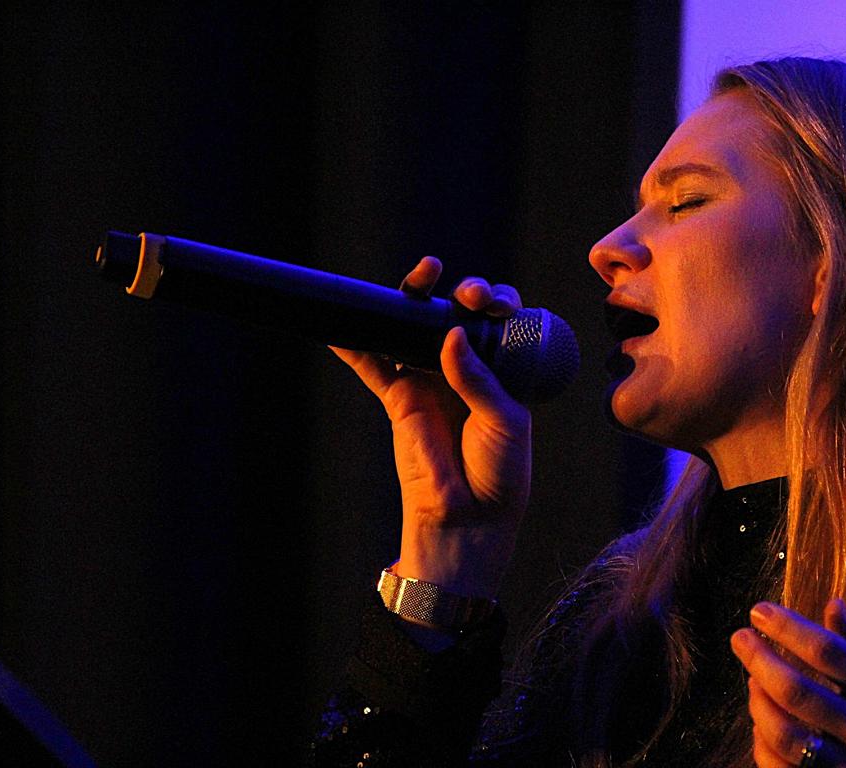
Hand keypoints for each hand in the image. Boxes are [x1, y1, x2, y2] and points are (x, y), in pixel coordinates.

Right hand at [331, 257, 530, 598]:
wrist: (468, 518)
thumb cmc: (499, 472)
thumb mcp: (503, 420)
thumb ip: (477, 378)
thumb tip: (450, 332)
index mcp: (501, 368)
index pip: (497, 322)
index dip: (496, 302)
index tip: (496, 305)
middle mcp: (465, 367)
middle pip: (455, 314)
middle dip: (462, 291)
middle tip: (467, 293)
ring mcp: (429, 379)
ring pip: (415, 328)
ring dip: (413, 299)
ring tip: (421, 277)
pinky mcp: (399, 398)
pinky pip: (373, 365)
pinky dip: (355, 344)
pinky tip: (342, 324)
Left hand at [730, 599, 845, 767]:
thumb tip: (832, 604)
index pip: (829, 652)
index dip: (788, 628)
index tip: (760, 611)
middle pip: (800, 692)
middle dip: (760, 660)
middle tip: (740, 638)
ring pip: (788, 736)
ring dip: (760, 705)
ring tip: (752, 681)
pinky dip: (766, 747)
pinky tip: (761, 726)